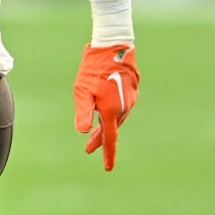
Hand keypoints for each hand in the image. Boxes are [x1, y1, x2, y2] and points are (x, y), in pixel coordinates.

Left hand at [73, 43, 137, 170]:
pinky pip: (122, 108)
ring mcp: (130, 100)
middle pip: (112, 129)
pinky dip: (113, 114)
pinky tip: (105, 110)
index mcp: (111, 111)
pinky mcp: (132, 91)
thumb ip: (83, 112)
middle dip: (101, 140)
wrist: (114, 46)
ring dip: (107, 126)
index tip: (108, 169)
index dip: (107, 155)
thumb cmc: (94, 68)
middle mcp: (123, 108)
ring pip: (117, 118)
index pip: (109, 139)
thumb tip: (84, 132)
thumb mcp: (82, 91)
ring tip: (95, 131)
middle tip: (88, 148)